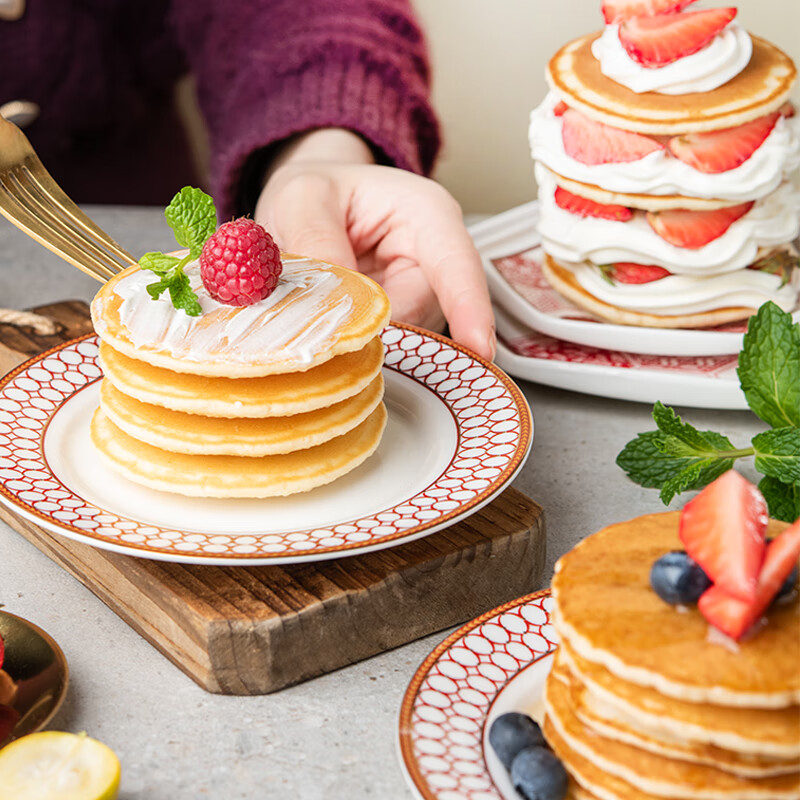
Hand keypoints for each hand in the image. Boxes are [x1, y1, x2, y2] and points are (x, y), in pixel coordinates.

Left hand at [254, 129, 495, 360]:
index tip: (480, 347)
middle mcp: (435, 263)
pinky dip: (359, 351)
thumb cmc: (318, 192)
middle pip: (425, 316)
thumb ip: (316, 242)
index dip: (469, 308)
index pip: (458, 267)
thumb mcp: (303, 197)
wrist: (312, 207)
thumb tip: (336, 300)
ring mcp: (421, 299)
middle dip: (385, 336)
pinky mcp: (403, 325)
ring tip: (318, 326)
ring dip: (365, 344)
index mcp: (427, 215)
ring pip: (408, 341)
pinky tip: (332, 341)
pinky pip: (389, 350)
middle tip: (330, 342)